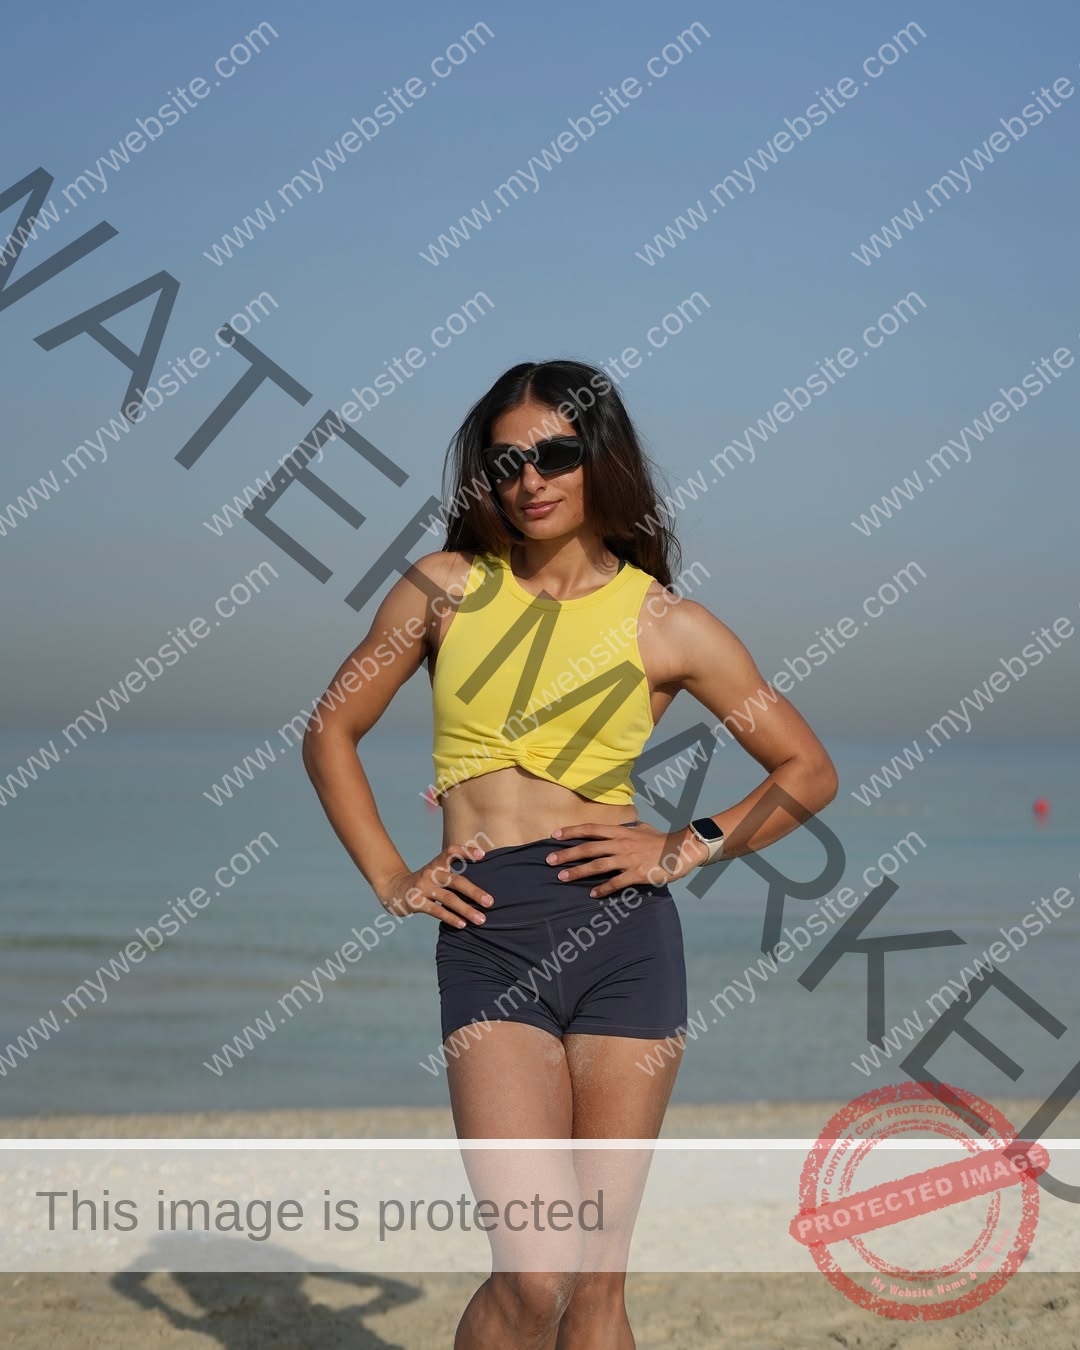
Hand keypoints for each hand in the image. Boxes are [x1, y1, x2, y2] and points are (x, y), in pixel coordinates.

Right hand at [377, 842, 493, 927]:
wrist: (393, 889)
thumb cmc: (423, 883)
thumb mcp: (435, 873)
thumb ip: (453, 875)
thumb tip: (482, 887)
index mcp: (436, 863)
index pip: (451, 851)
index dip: (467, 851)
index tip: (483, 855)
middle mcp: (430, 873)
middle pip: (456, 880)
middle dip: (475, 892)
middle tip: (490, 902)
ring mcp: (422, 887)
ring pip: (448, 898)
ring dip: (466, 910)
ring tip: (481, 919)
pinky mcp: (415, 902)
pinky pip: (436, 910)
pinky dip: (451, 917)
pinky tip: (462, 924)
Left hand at [546, 821, 709, 897]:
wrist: (681, 850)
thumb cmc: (661, 840)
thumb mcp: (643, 828)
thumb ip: (630, 828)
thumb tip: (627, 825)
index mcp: (621, 832)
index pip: (591, 829)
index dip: (572, 831)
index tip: (554, 835)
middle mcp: (621, 844)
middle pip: (589, 848)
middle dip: (567, 854)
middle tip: (549, 861)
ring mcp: (628, 859)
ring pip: (597, 865)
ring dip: (578, 872)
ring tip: (562, 878)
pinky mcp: (637, 874)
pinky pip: (616, 883)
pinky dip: (603, 888)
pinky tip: (593, 893)